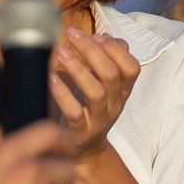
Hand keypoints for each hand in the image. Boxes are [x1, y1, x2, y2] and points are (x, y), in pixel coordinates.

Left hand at [52, 28, 138, 163]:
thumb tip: (105, 36)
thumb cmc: (88, 107)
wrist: (84, 148)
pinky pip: (74, 112)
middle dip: (92, 51)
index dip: (116, 50)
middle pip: (111, 75)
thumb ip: (104, 60)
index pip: (132, 68)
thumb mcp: (101, 84)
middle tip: (72, 35)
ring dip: (77, 68)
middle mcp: (115, 104)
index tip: (96, 36)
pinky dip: (62, 93)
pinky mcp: (79, 131)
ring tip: (59, 52)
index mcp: (122, 91)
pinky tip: (51, 78)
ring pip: (96, 92)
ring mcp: (98, 119)